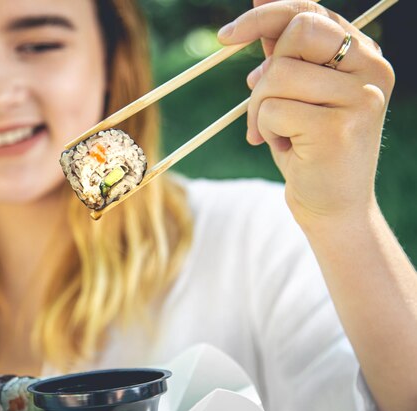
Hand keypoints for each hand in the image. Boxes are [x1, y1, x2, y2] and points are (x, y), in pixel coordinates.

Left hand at [218, 0, 394, 228]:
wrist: (332, 204)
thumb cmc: (309, 145)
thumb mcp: (296, 92)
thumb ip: (283, 50)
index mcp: (363, 55)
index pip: (309, 12)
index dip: (263, 16)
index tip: (225, 36)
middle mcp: (371, 69)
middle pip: (296, 33)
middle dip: (264, 73)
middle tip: (261, 105)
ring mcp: (360, 98)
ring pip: (277, 75)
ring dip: (259, 110)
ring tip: (276, 133)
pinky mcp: (339, 129)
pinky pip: (272, 110)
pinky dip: (264, 131)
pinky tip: (286, 148)